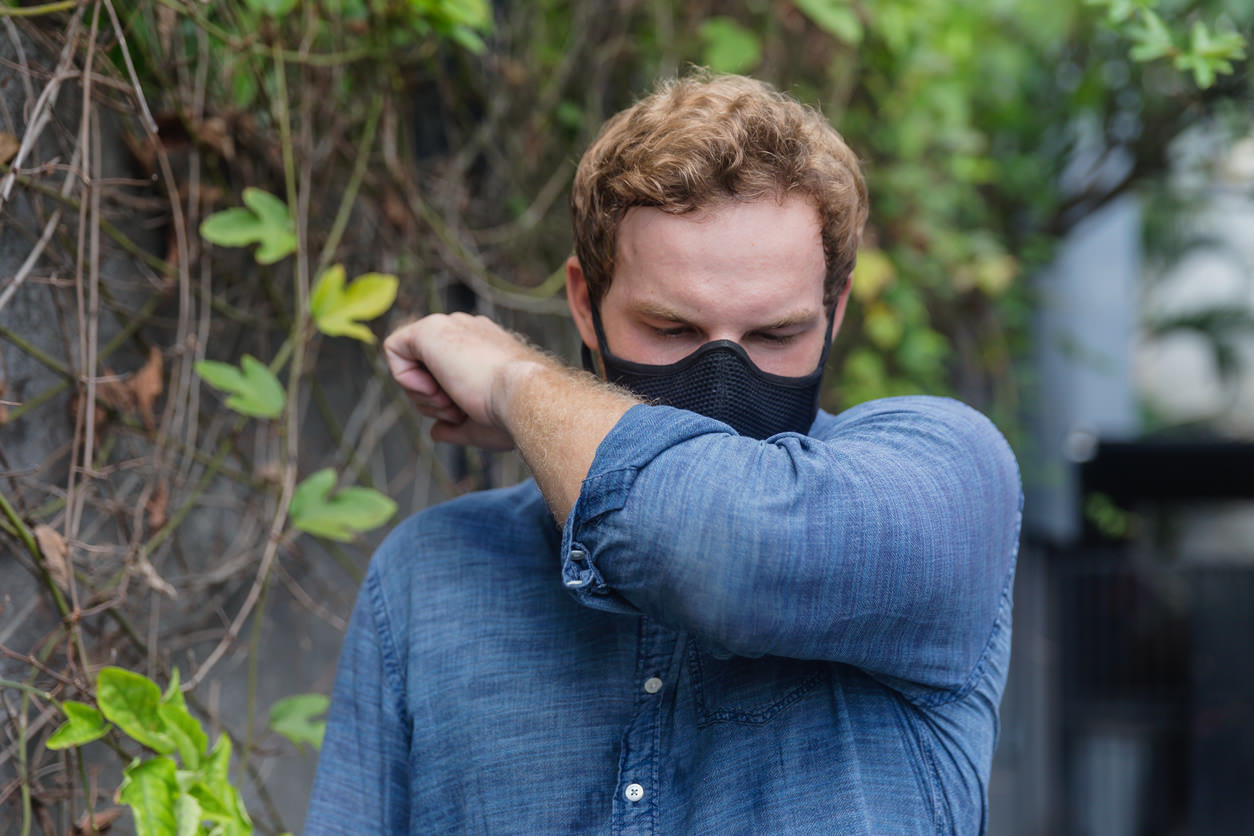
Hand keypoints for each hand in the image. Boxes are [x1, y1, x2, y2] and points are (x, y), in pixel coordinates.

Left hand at [383, 313, 544, 449]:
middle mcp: (467, 332)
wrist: (524, 398)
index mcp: (484, 348)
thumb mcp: (479, 426)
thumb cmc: (511, 415)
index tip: (462, 414)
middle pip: (425, 368)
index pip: (446, 371)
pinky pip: (394, 349)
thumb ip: (454, 427)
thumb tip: (436, 432)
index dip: (443, 400)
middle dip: (430, 400)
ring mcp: (451, 327)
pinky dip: (403, 377)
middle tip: (453, 411)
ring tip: (451, 403)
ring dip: (421, 396)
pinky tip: (430, 389)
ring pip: (411, 362)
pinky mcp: (430, 328)